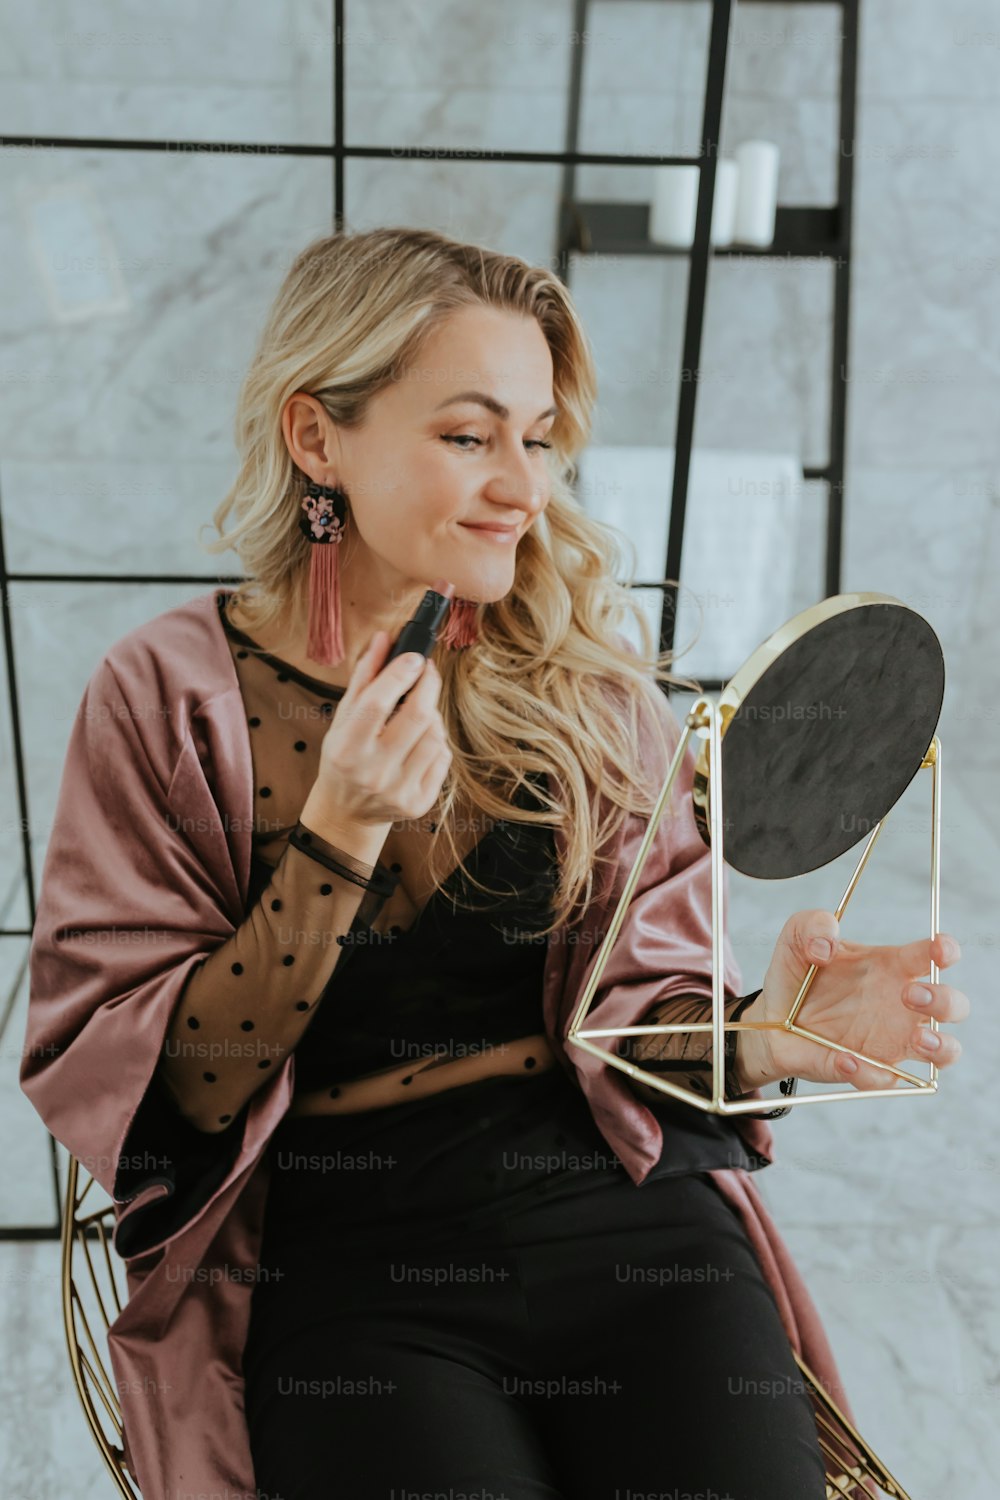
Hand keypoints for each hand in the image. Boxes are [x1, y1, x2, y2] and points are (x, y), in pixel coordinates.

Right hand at [310, 630, 451, 831]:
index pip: (378, 702)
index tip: (414, 657)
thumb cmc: (344, 758)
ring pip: (435, 736)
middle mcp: (373, 773)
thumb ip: (364, 678)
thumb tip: (384, 639)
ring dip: (432, 715)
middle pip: (416, 716)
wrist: (348, 812)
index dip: (401, 673)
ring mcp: (399, 791)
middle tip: (427, 672)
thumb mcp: (343, 719)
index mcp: (347, 749)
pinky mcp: (419, 803)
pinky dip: (436, 741)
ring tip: (419, 711)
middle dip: (428, 685)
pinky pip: (442, 758)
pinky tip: (421, 740)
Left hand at [739, 910, 968, 1090]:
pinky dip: (870, 1073)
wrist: (769, 1019)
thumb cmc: (797, 975)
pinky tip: (844, 1058)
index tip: (940, 950)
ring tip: (917, 1038)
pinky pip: (886, 1080)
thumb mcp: (797, 939)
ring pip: (945, 1051)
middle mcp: (904, 1005)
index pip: (936, 956)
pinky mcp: (872, 1070)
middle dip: (944, 1000)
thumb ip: (812, 925)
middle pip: (954, 1006)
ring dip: (941, 1046)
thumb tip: (826, 943)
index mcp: (893, 966)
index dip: (946, 951)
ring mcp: (893, 1040)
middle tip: (909, 995)